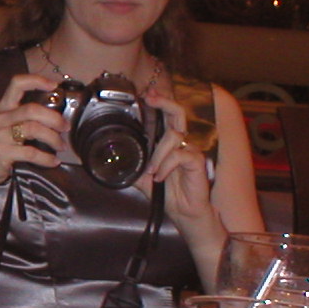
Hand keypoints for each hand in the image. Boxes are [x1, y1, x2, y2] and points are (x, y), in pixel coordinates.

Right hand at [0, 72, 64, 186]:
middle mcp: (0, 118)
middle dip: (54, 118)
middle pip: (32, 109)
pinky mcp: (1, 152)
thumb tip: (58, 116)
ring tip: (61, 146)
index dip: (36, 80)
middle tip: (66, 127)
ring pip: (33, 129)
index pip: (17, 84)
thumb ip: (26, 118)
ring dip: (53, 138)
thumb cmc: (0, 146)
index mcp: (3, 107)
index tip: (54, 86)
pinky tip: (53, 161)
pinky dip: (46, 158)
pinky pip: (30, 152)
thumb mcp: (8, 127)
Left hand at [145, 90, 215, 228]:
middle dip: (165, 102)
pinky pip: (181, 154)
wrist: (183, 213)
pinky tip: (161, 177)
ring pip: (173, 137)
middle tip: (151, 97)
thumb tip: (110, 160)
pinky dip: (167, 164)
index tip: (147, 93)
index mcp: (168, 144)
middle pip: (177, 114)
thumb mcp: (142, 178)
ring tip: (153, 173)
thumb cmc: (167, 194)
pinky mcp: (198, 162)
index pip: (166, 117)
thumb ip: (132, 166)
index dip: (160, 102)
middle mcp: (181, 143)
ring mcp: (191, 150)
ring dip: (158, 155)